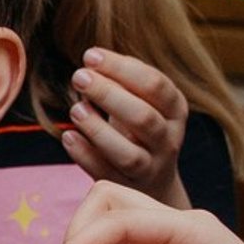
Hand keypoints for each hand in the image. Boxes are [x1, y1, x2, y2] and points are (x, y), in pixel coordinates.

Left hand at [63, 48, 189, 205]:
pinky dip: (85, 156)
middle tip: (79, 76)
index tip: (90, 56)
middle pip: (143, 118)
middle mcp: (168, 140)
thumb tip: (93, 60)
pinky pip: (105, 174)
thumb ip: (124, 82)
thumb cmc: (139, 127)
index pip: (155, 85)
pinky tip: (68, 136)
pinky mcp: (126, 188)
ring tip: (75, 109)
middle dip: (109, 95)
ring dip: (98, 130)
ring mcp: (149, 168)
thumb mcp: (143, 101)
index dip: (122, 68)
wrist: (153, 181)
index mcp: (175, 110)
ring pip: (128, 155)